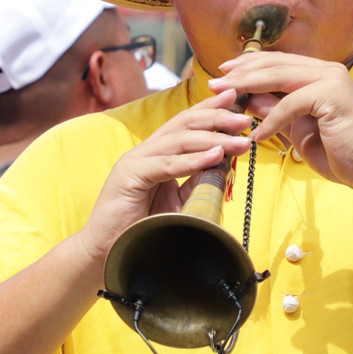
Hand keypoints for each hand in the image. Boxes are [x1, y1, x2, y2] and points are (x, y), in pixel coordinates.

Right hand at [75, 91, 254, 258]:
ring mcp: (135, 161)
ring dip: (213, 138)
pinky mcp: (129, 176)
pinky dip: (192, 160)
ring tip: (239, 139)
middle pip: (184, 123)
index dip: (210, 109)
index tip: (237, 100)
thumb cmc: (142, 228)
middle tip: (245, 120)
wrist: (107, 252)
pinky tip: (215, 156)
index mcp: (156, 153)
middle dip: (217, 118)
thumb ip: (196, 181)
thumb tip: (224, 163)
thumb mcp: (178, 201)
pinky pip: (166, 165)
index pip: (186, 123)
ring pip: (178, 140)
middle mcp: (145, 151)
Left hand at [208, 51, 352, 190]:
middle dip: (241, 73)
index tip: (223, 75)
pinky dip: (271, 121)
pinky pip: (290, 104)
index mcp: (322, 74)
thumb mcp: (298, 130)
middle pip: (275, 64)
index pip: (278, 63)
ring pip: (279, 76)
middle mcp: (328, 70)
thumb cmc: (340, 154)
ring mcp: (332, 79)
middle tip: (214, 82)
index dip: (248, 67)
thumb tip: (247, 99)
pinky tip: (256, 137)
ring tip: (224, 99)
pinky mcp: (333, 94)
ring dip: (247, 87)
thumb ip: (276, 112)